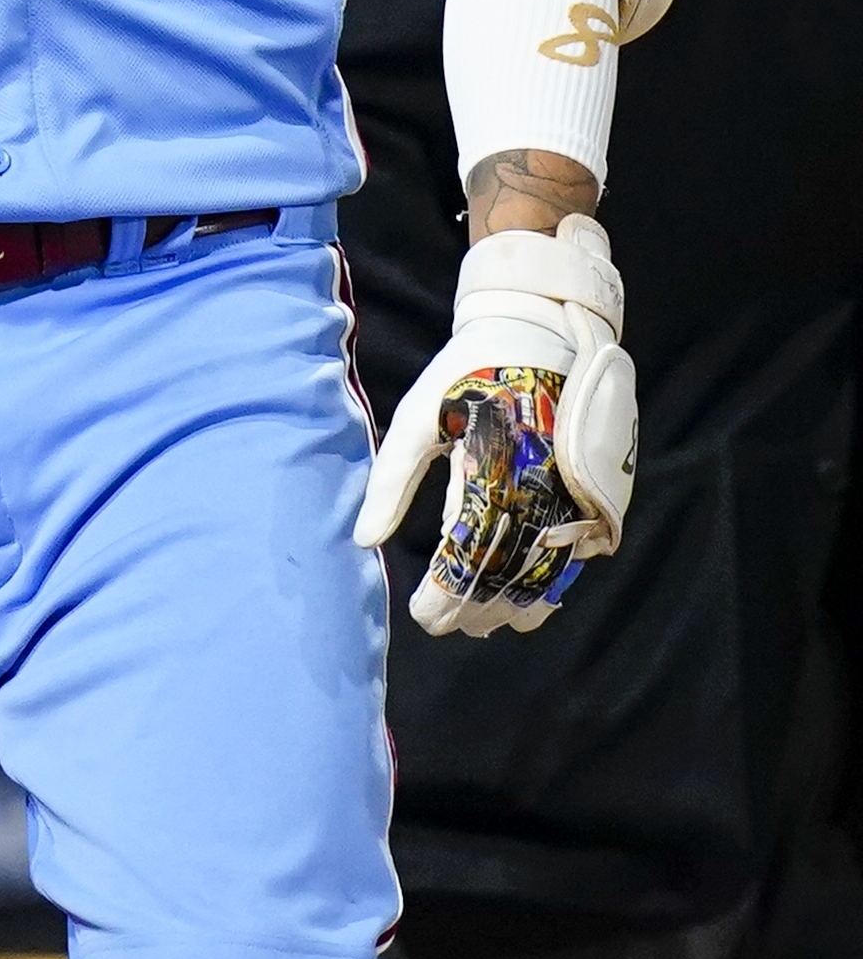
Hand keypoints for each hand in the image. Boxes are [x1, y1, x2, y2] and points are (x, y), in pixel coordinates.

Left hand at [352, 213, 636, 633]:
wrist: (544, 332)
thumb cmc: (468, 374)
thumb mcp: (418, 417)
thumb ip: (392, 482)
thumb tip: (363, 540)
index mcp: (488, 474)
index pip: (465, 557)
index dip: (444, 594)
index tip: (422, 615)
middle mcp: (536, 492)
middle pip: (506, 572)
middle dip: (474, 606)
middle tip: (444, 626)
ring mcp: (572, 495)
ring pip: (545, 571)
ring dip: (513, 603)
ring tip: (482, 625)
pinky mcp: (595, 494)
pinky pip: (575, 554)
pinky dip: (551, 583)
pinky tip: (530, 604)